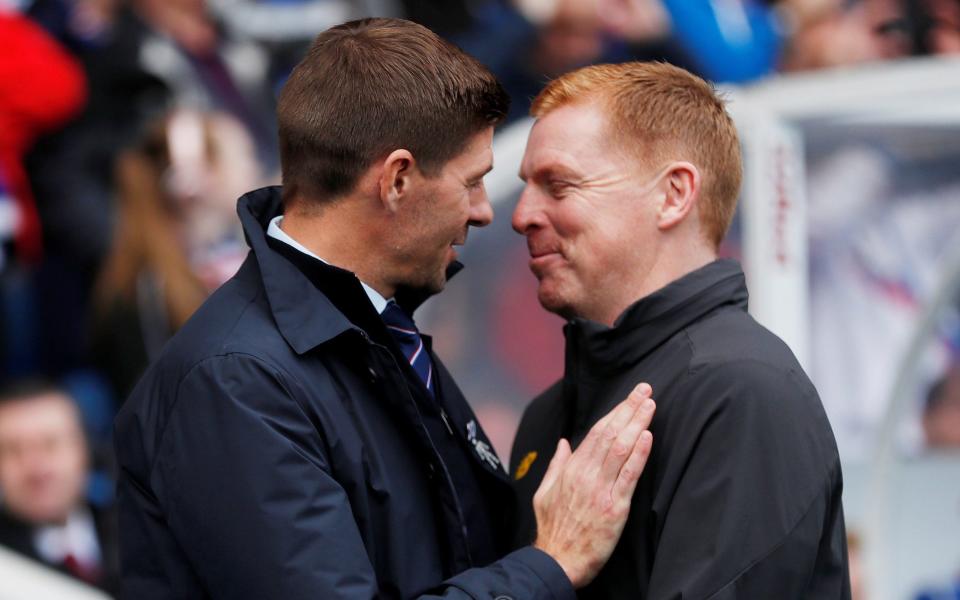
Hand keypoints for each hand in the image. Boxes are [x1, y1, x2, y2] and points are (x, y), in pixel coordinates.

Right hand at [532, 383, 654, 587]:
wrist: (557, 561)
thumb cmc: (552, 530)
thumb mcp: (544, 493)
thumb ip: (556, 466)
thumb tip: (562, 443)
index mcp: (571, 469)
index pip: (596, 432)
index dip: (615, 412)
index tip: (629, 398)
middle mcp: (586, 474)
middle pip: (611, 434)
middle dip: (629, 409)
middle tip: (646, 390)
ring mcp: (600, 490)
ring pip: (621, 448)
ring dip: (637, 423)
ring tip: (650, 405)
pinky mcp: (615, 508)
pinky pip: (629, 476)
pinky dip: (639, 454)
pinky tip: (647, 436)